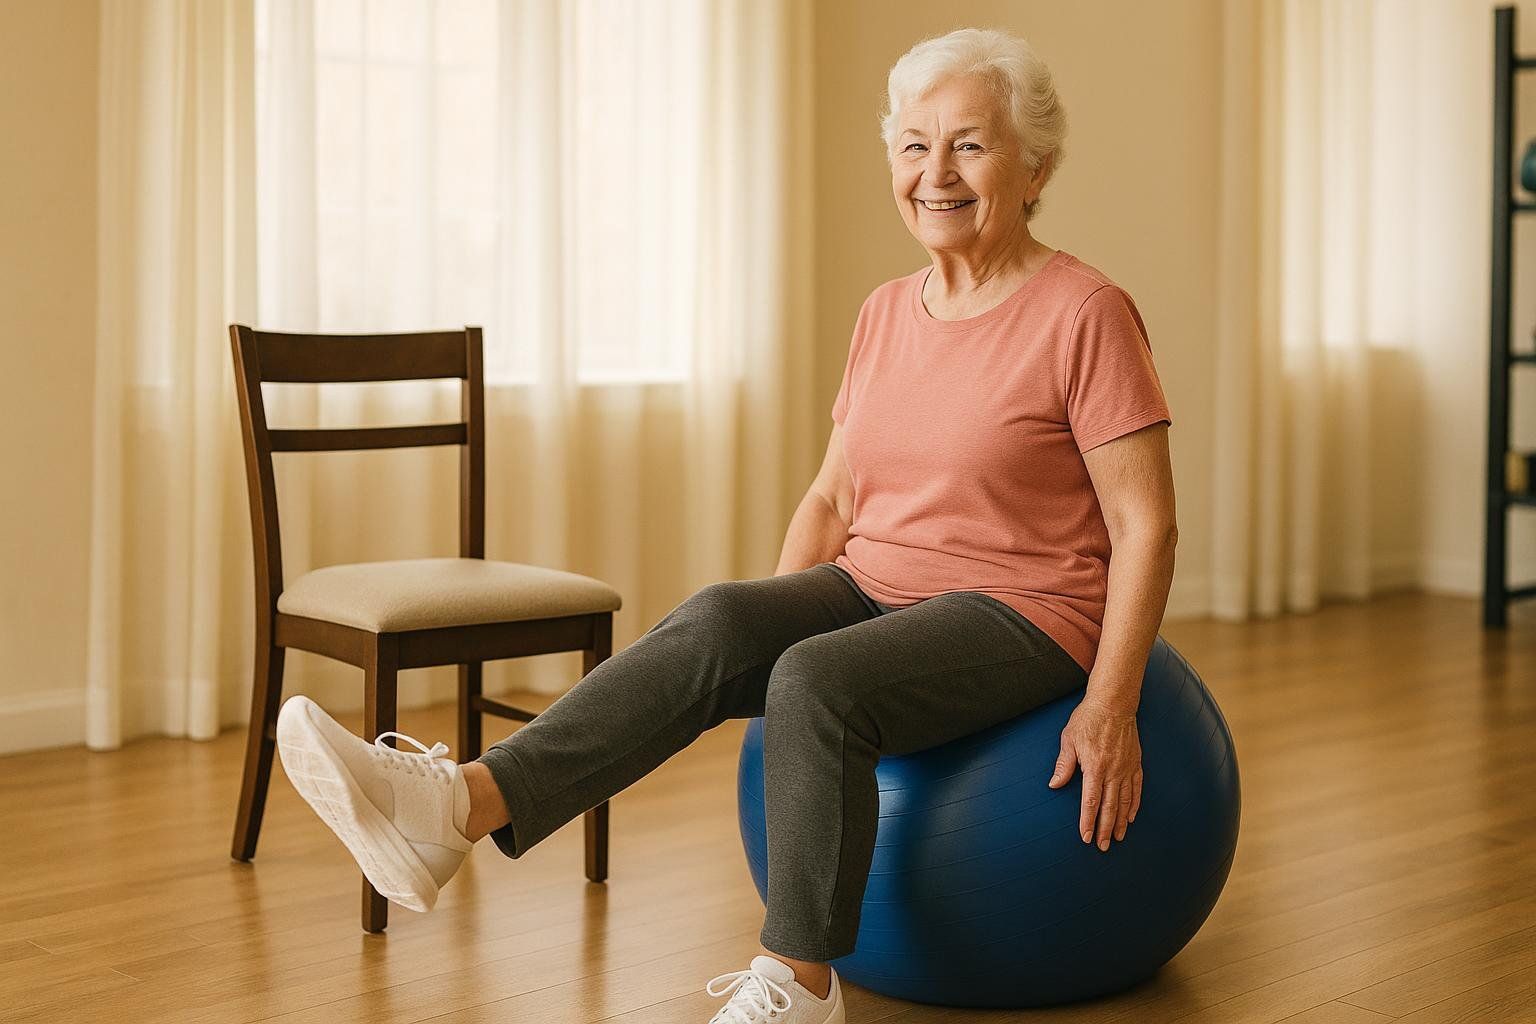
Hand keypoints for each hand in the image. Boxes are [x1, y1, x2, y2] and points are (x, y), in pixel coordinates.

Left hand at [1046, 696, 1142, 851]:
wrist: (1114, 703)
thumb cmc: (1087, 719)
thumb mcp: (1069, 739)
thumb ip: (1064, 765)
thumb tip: (1054, 785)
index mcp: (1095, 767)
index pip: (1090, 802)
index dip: (1088, 822)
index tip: (1085, 837)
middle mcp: (1113, 771)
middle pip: (1109, 807)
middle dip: (1104, 829)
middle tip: (1102, 847)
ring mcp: (1127, 768)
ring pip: (1125, 802)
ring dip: (1120, 822)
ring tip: (1117, 837)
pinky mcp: (1136, 763)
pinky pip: (1137, 789)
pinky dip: (1134, 805)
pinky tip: (1130, 816)